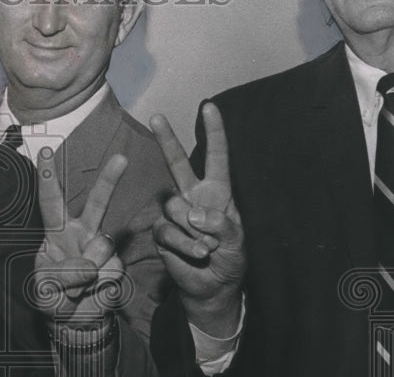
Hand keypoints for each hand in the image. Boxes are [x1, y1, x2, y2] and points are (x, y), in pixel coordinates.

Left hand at [33, 147, 127, 324]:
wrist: (76, 322)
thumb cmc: (54, 298)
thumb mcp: (43, 289)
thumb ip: (59, 275)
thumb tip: (89, 265)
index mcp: (56, 232)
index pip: (50, 201)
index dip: (47, 177)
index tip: (45, 152)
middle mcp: (81, 233)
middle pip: (96, 203)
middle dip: (109, 180)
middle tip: (121, 158)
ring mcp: (101, 248)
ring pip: (102, 244)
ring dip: (86, 271)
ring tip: (77, 286)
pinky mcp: (117, 266)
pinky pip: (111, 270)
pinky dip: (99, 285)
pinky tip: (93, 290)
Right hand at [149, 103, 244, 335]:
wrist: (211, 288)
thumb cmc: (230, 261)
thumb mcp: (237, 243)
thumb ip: (222, 225)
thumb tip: (193, 213)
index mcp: (217, 193)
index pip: (217, 158)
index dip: (214, 132)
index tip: (210, 106)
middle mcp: (193, 197)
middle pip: (177, 163)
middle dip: (166, 139)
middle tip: (156, 116)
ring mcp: (175, 213)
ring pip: (173, 206)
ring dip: (193, 231)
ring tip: (206, 247)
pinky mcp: (162, 232)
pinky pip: (167, 230)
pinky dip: (184, 244)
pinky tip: (196, 254)